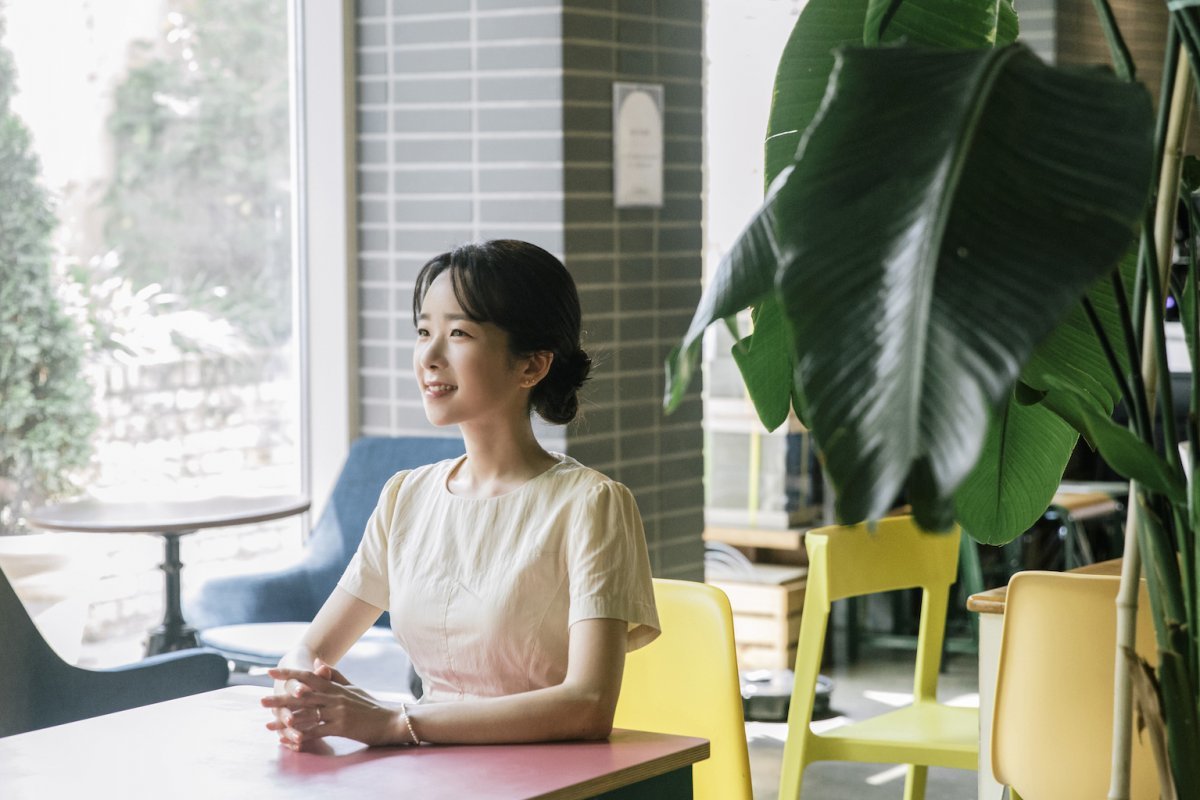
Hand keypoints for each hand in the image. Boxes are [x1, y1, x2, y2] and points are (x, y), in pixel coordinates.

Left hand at [262, 658, 398, 749]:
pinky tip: (290, 739)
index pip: (308, 676)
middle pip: (302, 696)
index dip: (289, 674)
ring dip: (286, 720)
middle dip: (280, 698)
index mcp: (336, 686)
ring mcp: (337, 712)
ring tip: (268, 723)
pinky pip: (317, 731)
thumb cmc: (370, 705)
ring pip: (307, 715)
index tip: (270, 671)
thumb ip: (334, 675)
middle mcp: (334, 697)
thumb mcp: (352, 688)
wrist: (390, 719)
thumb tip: (319, 661)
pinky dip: (302, 735)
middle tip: (260, 700)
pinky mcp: (341, 727)